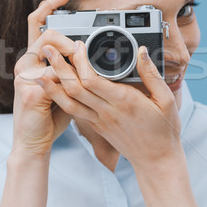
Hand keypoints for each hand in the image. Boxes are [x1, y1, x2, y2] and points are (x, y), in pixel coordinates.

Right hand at [11, 0, 75, 157]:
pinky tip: (77, 89)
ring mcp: (24, 76)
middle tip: (82, 53)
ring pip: (50, 50)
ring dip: (70, 58)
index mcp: (34, 59)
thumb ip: (72, 68)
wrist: (34, 141)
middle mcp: (26, 63)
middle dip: (68, 40)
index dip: (48, 5)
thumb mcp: (64, 85)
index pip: (36, 23)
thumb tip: (90, 53)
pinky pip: (55, 76)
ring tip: (82, 69)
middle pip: (46, 34)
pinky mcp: (30, 92)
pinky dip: (70, 80)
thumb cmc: (50, 114)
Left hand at [38, 40, 182, 170]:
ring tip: (40, 69)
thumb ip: (151, 74)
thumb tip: (141, 51)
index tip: (77, 45)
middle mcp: (107, 111)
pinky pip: (74, 112)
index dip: (80, 61)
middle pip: (74, 89)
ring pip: (69, 103)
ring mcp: (99, 121)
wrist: (156, 161)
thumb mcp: (166, 100)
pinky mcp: (96, 127)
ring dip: (52, 85)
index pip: (92, 80)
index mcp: (124, 101)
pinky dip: (61, 99)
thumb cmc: (164, 131)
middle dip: (58, 67)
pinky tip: (54, 89)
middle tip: (47, 49)